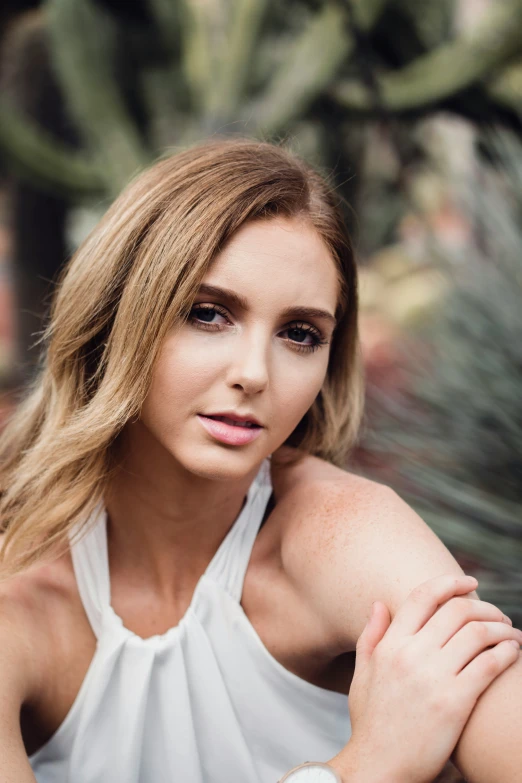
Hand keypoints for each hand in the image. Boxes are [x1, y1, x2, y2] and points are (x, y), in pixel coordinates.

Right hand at [328, 574, 520, 782]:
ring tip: (511, 634)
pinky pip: (489, 664)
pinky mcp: (454, 702)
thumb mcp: (362, 674)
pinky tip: (513, 652)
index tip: (470, 582)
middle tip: (498, 614)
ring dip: (502, 628)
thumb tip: (380, 602)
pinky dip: (507, 652)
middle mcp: (411, 654)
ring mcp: (433, 677)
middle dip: (485, 606)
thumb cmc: (371, 722)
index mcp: (390, 644)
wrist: (378, 767)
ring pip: (478, 633)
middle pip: (457, 610)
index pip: (423, 595)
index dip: (450, 582)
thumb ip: (371, 635)